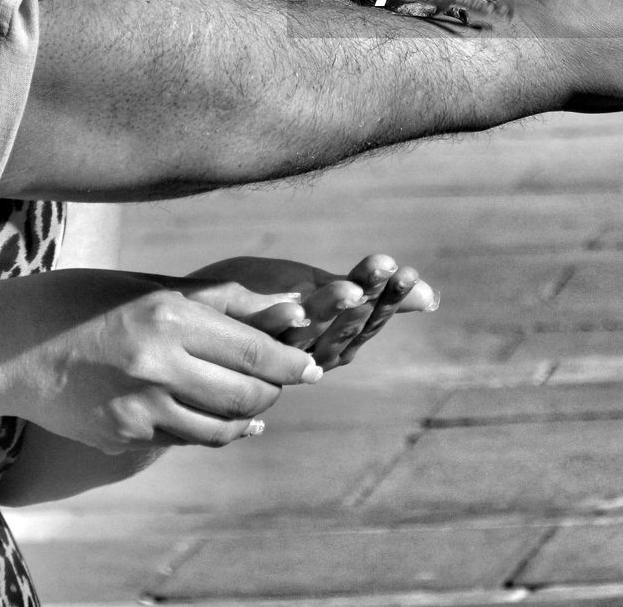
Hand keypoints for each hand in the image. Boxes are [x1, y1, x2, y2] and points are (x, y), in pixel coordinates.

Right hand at [0, 270, 321, 453]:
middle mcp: (157, 364)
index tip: (315, 364)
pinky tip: (228, 421)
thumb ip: (217, 301)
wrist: (15, 347)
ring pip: (222, 424)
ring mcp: (139, 407)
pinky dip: (215, 431)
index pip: (252, 346)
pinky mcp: (124, 436)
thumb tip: (282, 306)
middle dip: (277, 388)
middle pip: (246, 391)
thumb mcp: (154, 286)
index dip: (292, 359)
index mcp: (169, 315)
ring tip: (261, 400)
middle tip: (291, 379)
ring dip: (250, 414)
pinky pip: (187, 439)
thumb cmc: (91, 300)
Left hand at [190, 254, 438, 370]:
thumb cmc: (260, 307)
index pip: (370, 319)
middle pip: (347, 328)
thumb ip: (370, 295)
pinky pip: (261, 337)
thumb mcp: (322, 293)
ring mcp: (273, 348)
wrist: (190, 328)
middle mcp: (306, 350)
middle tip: (392, 272)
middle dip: (370, 301)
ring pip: (310, 336)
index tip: (409, 272)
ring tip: (350, 288)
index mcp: (331, 338)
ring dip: (331, 313)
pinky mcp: (238, 341)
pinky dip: (279, 325)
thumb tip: (432, 297)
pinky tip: (295, 305)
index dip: (390, 300)